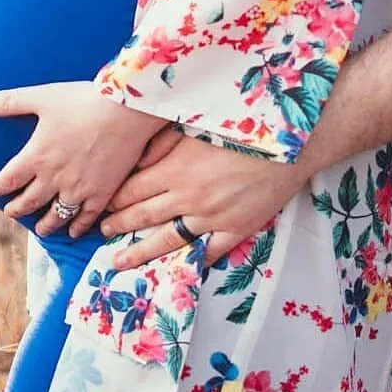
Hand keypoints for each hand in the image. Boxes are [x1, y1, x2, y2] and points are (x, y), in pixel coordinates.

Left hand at [0, 81, 164, 236]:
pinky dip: (77, 227)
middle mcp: (54, 178)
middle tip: (11, 212)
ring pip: (56, 216)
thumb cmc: (83, 100)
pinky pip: (86, 218)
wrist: (126, 111)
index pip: (8, 180)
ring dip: (45, 225)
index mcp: (37, 156)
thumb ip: (8, 102)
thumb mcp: (42, 97)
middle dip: (17, 209)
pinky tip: (74, 231)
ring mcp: (79, 189)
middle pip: (29, 202)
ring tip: (41, 229)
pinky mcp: (102, 193)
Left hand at [99, 127, 301, 269]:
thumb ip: (163, 142)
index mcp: (177, 167)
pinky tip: (175, 269)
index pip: (133, 189)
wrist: (290, 142)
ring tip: (120, 261)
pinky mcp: (236, 229)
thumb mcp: (194, 123)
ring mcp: (213, 217)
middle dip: (119, 226)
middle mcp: (189, 196)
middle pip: (144, 216)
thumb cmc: (241, 125)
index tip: (101, 206)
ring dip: (141, 252)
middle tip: (101, 234)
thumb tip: (137, 159)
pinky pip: (208, 252)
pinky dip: (191, 261)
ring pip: (169, 240)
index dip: (114, 199)